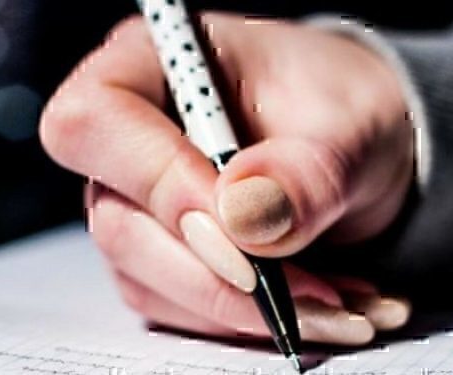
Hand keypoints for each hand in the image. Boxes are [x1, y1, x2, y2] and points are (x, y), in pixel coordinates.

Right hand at [40, 12, 412, 344]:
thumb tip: (245, 217)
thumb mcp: (352, 125)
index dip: (160, 183)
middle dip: (220, 274)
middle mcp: (130, 138)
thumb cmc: (344, 109)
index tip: (244, 227)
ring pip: (148, 280)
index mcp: (153, 64)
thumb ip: (307, 170)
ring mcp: (138, 203)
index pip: (96, 122)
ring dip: (244, 310)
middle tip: (316, 295)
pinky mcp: (160, 255)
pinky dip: (247, 320)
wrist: (356, 147)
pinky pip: (180, 308)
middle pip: (118, 223)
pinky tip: (315, 305)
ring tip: (338, 305)